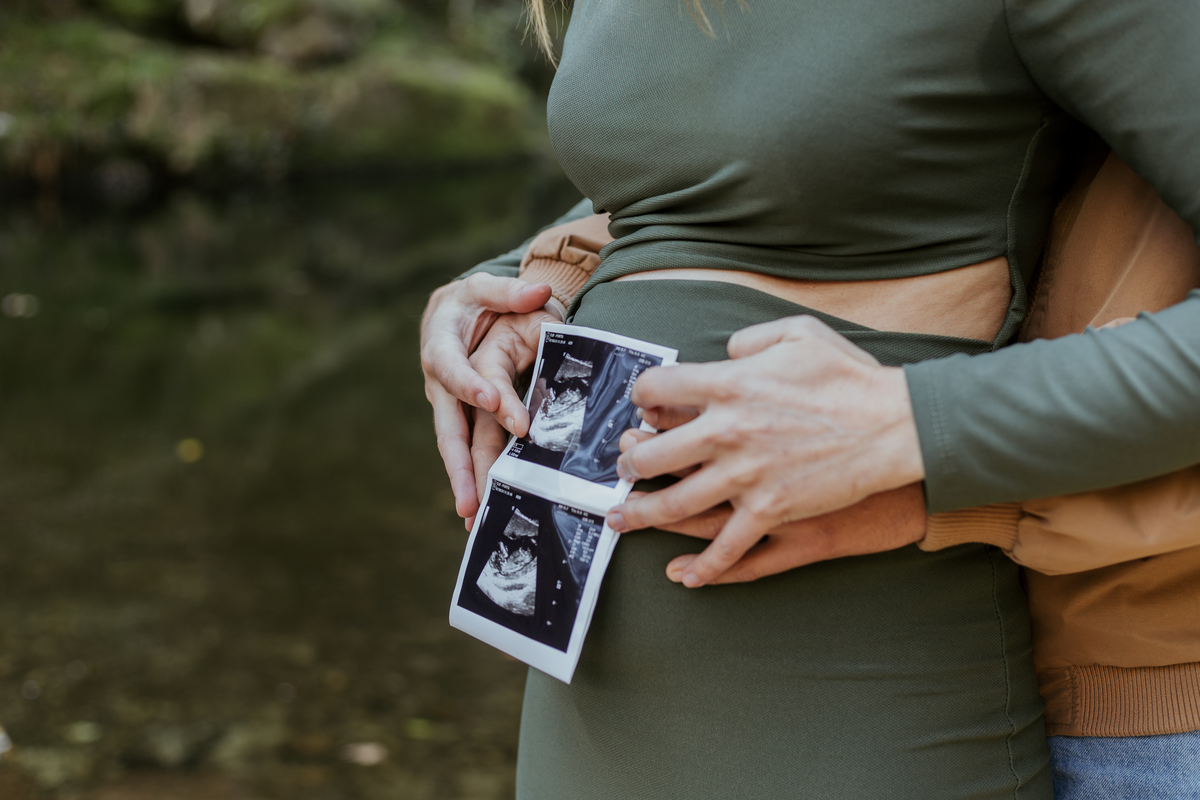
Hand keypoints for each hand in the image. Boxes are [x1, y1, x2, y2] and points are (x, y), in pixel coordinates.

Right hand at [420, 273, 550, 517]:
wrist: (451, 316)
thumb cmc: (472, 302)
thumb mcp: (486, 289)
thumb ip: (510, 291)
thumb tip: (539, 291)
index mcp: (441, 347)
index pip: (452, 368)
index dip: (469, 384)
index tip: (491, 400)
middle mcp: (440, 383)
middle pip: (447, 426)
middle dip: (458, 463)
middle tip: (469, 496)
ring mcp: (448, 406)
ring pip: (455, 447)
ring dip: (463, 482)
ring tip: (473, 515)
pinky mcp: (461, 419)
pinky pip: (466, 451)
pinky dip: (472, 479)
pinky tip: (481, 508)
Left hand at [606, 315, 924, 586]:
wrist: (897, 425)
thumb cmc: (850, 377)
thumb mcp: (798, 333)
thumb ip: (750, 339)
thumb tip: (725, 352)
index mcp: (728, 384)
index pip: (656, 389)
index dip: (642, 398)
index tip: (644, 408)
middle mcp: (727, 431)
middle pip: (652, 453)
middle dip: (630, 462)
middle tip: (624, 468)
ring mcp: (746, 476)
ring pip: (675, 503)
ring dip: (643, 513)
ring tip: (623, 517)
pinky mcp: (772, 511)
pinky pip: (728, 547)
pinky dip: (703, 565)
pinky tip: (684, 573)